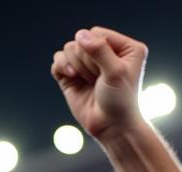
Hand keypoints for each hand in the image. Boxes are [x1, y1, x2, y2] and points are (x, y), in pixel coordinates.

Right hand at [51, 27, 147, 141]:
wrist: (111, 128)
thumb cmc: (120, 102)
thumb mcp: (116, 72)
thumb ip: (100, 50)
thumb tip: (80, 35)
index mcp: (123, 47)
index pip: (97, 33)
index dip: (94, 50)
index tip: (103, 72)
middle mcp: (105, 52)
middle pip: (81, 40)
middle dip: (86, 61)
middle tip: (96, 80)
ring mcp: (87, 64)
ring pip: (69, 49)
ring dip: (75, 66)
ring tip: (89, 82)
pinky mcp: (71, 76)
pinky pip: (58, 59)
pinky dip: (61, 66)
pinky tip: (71, 76)